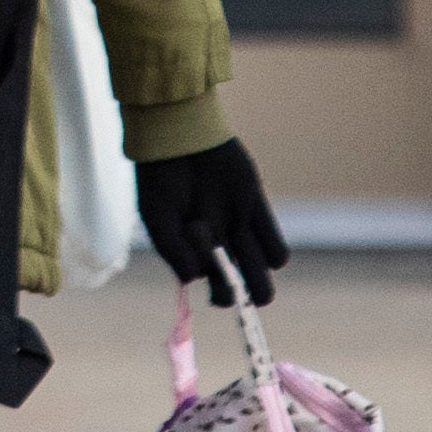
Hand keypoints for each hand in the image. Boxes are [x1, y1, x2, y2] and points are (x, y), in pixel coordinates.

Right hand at [133, 138, 290, 300]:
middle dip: (242, 295)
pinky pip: (273, 244)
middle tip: (235, 283)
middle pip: (243, 287)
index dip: (220, 293)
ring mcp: (239, 227)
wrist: (176, 136)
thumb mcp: (157, 217)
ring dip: (259, 279)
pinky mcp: (255, 207)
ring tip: (240, 258)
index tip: (210, 274)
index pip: (218, 290)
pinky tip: (249, 237)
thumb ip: (171, 250)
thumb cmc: (159, 178)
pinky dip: (272, 253)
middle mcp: (221, 245)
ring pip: (263, 270)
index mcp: (195, 252)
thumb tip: (193, 280)